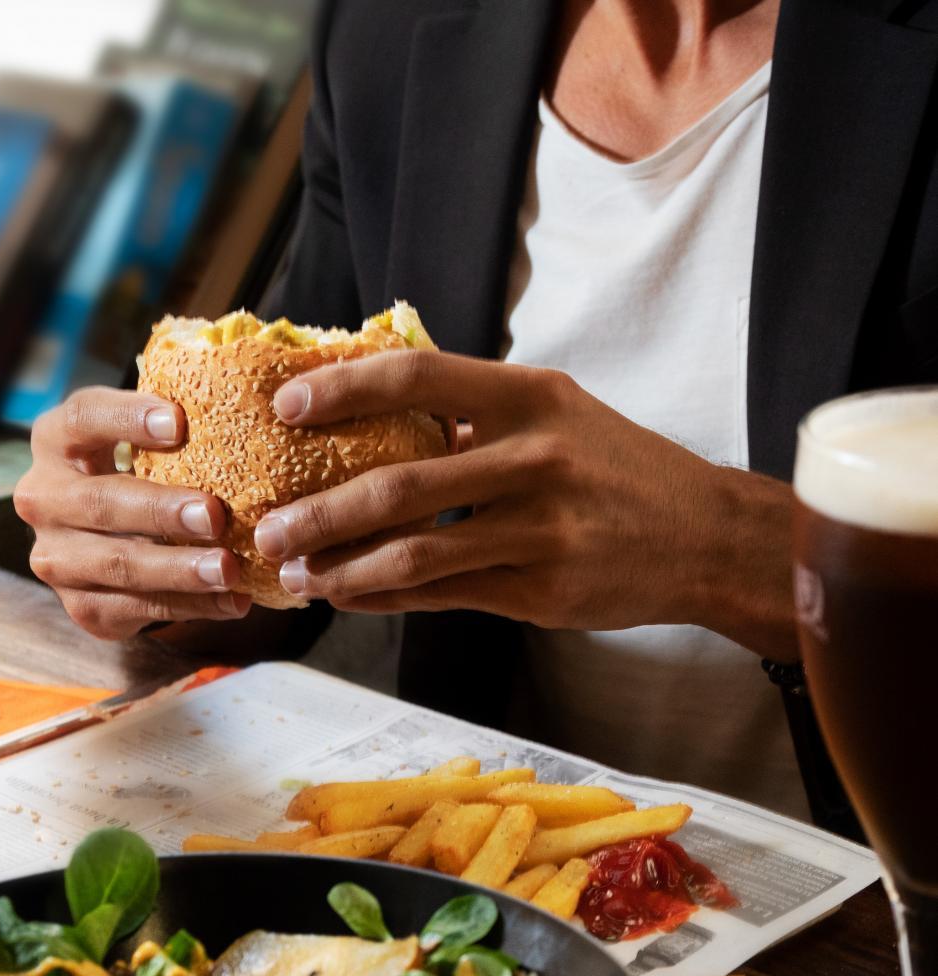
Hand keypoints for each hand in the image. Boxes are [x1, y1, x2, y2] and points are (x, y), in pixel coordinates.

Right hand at [15, 387, 250, 639]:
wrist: (113, 546)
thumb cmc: (144, 475)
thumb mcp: (145, 444)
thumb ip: (174, 425)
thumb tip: (242, 397)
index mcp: (55, 441)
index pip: (83, 418)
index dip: (127, 418)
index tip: (179, 421)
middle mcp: (43, 498)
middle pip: (100, 503)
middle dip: (161, 511)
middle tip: (215, 514)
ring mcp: (57, 557)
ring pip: (118, 564)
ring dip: (179, 569)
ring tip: (230, 569)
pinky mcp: (82, 605)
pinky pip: (138, 608)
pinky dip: (192, 606)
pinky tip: (234, 600)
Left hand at [253, 352, 796, 658]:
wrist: (705, 537)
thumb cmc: (619, 469)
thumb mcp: (561, 414)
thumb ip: (480, 415)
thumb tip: (383, 418)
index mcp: (532, 397)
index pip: (419, 378)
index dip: (344, 390)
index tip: (286, 406)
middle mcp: (535, 458)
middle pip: (402, 483)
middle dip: (321, 511)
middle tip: (269, 528)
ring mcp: (541, 529)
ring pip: (417, 552)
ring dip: (344, 567)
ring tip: (297, 574)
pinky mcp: (543, 589)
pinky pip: (445, 594)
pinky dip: (388, 597)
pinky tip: (351, 596)